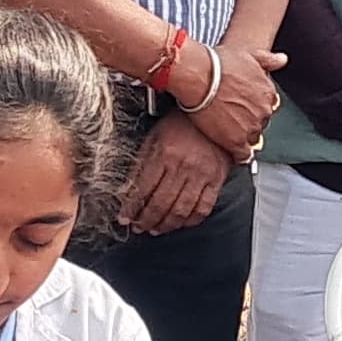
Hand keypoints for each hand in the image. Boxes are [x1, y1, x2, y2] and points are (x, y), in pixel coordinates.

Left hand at [121, 112, 231, 233]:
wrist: (213, 111)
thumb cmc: (182, 123)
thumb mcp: (154, 137)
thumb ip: (141, 163)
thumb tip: (127, 188)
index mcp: (165, 154)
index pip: (143, 189)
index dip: (131, 208)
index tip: (125, 217)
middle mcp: (183, 166)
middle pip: (160, 203)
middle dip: (146, 220)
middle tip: (139, 227)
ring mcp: (202, 175)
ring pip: (180, 210)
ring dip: (165, 225)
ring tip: (156, 229)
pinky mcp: (216, 180)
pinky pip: (203, 208)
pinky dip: (190, 221)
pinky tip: (180, 223)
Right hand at [189, 43, 285, 157]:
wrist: (199, 75)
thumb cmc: (219, 63)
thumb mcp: (249, 54)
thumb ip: (268, 59)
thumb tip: (282, 60)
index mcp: (268, 93)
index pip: (268, 105)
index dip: (255, 106)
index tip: (245, 105)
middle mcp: (264, 111)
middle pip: (261, 122)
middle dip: (250, 120)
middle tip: (233, 117)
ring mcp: (251, 127)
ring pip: (253, 139)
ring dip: (244, 136)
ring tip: (229, 132)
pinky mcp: (236, 141)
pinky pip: (244, 155)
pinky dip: (240, 155)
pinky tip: (233, 152)